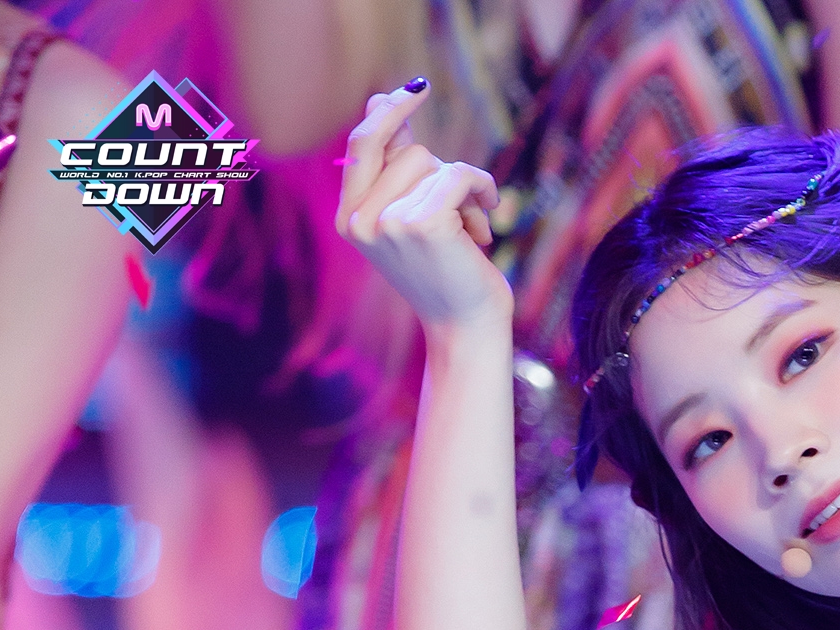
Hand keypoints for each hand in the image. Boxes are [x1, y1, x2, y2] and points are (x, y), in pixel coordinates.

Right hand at [337, 85, 508, 335]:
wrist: (466, 331)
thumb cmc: (446, 277)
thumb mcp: (412, 218)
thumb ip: (396, 166)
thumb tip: (383, 100)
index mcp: (351, 220)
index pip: (362, 144)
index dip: (389, 110)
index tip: (418, 88)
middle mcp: (362, 221)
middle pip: (408, 150)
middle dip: (442, 175)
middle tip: (459, 215)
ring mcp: (388, 222)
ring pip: (434, 163)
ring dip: (464, 192)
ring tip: (469, 232)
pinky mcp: (423, 223)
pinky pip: (459, 176)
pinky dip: (482, 190)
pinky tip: (488, 219)